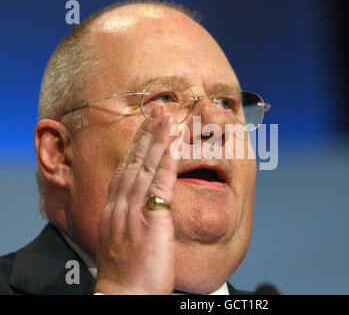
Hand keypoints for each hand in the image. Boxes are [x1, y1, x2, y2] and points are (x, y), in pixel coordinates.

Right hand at [94, 106, 177, 294]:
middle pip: (134, 161)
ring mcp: (134, 210)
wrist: (125, 295)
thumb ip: (130, 220)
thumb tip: (140, 209)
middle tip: (158, 110)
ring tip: (168, 116)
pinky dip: (168, 160)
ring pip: (147, 166)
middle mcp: (121, 204)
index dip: (136, 145)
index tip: (146, 128)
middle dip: (147, 133)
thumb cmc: (127, 273)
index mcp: (114, 209)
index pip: (126, 169)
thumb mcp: (123, 240)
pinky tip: (176, 143)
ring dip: (158, 138)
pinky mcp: (152, 219)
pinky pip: (161, 183)